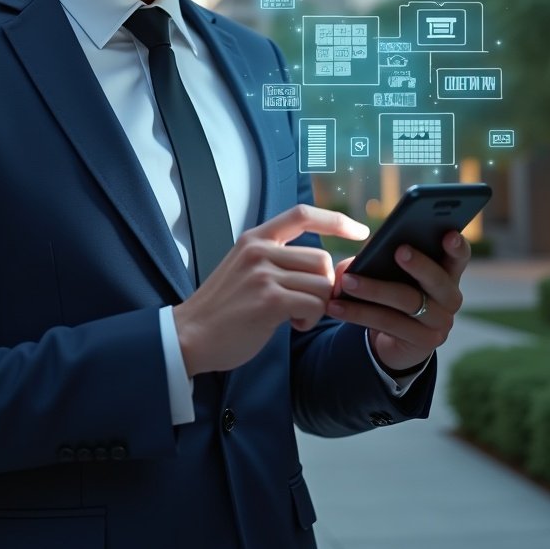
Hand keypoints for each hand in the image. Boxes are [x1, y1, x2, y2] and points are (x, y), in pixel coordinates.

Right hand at [172, 204, 369, 375]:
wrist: (190, 334)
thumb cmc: (223, 308)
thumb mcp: (247, 269)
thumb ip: (282, 262)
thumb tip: (333, 266)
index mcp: (254, 238)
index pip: (302, 214)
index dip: (336, 219)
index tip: (359, 230)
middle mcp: (259, 250)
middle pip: (322, 258)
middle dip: (324, 285)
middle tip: (306, 303)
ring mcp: (263, 274)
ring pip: (322, 282)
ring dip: (318, 305)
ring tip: (295, 315)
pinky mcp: (269, 300)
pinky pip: (315, 304)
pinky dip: (310, 318)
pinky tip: (291, 324)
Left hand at [326, 231, 470, 373]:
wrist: (394, 340)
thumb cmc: (392, 293)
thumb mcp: (388, 274)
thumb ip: (376, 261)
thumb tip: (353, 264)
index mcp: (446, 273)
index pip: (458, 257)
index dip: (457, 246)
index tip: (448, 234)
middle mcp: (450, 298)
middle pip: (437, 280)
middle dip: (419, 264)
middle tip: (399, 251)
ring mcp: (440, 323)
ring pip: (408, 301)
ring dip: (374, 290)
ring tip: (346, 282)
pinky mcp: (422, 343)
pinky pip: (388, 323)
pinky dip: (358, 313)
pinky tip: (335, 307)